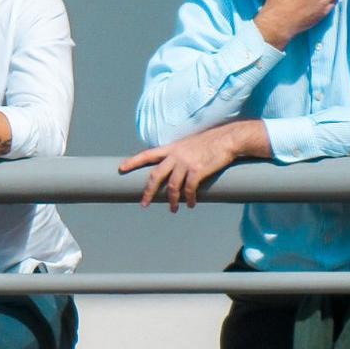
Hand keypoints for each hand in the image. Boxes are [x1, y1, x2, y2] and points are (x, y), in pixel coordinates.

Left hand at [118, 121, 266, 211]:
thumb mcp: (189, 144)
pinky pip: (189, 189)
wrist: (228, 139)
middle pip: (155, 175)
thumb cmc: (211, 142)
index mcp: (172, 148)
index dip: (133, 161)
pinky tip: (191, 204)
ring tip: (173, 209)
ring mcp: (186, 163)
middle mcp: (176, 155)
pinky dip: (189, 199)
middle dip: (148, 192)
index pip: (147, 154)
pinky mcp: (198, 171)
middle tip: (144, 204)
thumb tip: (174, 167)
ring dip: (171, 201)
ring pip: (172, 187)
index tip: (121, 168)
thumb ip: (179, 154)